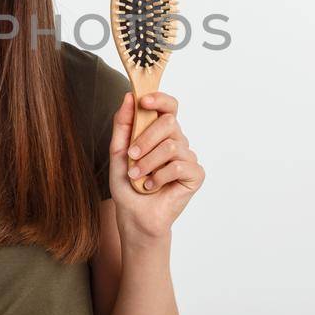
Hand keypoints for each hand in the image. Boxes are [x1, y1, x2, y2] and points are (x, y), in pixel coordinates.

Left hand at [107, 91, 204, 242]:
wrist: (135, 216)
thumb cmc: (128, 185)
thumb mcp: (118, 152)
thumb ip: (123, 125)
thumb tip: (128, 98)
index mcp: (161, 133)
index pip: (169, 106)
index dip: (159, 99)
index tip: (143, 101)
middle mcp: (177, 141)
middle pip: (169, 122)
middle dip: (146, 139)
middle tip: (131, 157)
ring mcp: (188, 157)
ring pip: (171, 146)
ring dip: (148, 162)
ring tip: (137, 176)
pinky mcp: (195, 175)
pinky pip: (180, 166)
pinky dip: (160, 177)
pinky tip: (151, 186)